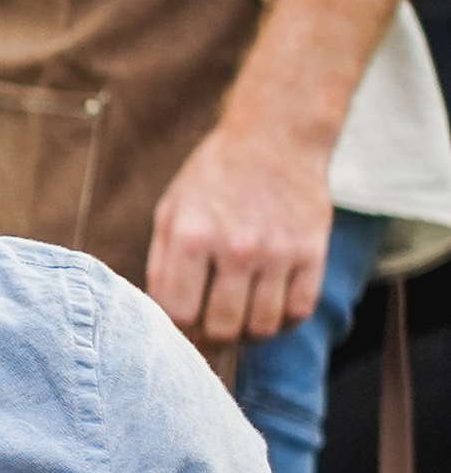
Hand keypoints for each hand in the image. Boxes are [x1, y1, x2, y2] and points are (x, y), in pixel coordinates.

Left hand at [145, 120, 334, 354]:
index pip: (178, 313)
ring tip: (239, 315)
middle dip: (211, 335)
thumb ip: (162, 265)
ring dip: (247, 331)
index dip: (177, 329)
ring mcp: (278, 252)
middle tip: (210, 325)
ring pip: (262, 327)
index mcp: (191, 237)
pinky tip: (269, 304)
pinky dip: (283, 319)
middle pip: (221, 328)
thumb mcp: (170, 211)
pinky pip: (299, 310)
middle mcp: (236, 248)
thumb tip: (161, 317)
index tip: (181, 323)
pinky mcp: (313, 252)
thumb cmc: (214, 177)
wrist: (276, 137)